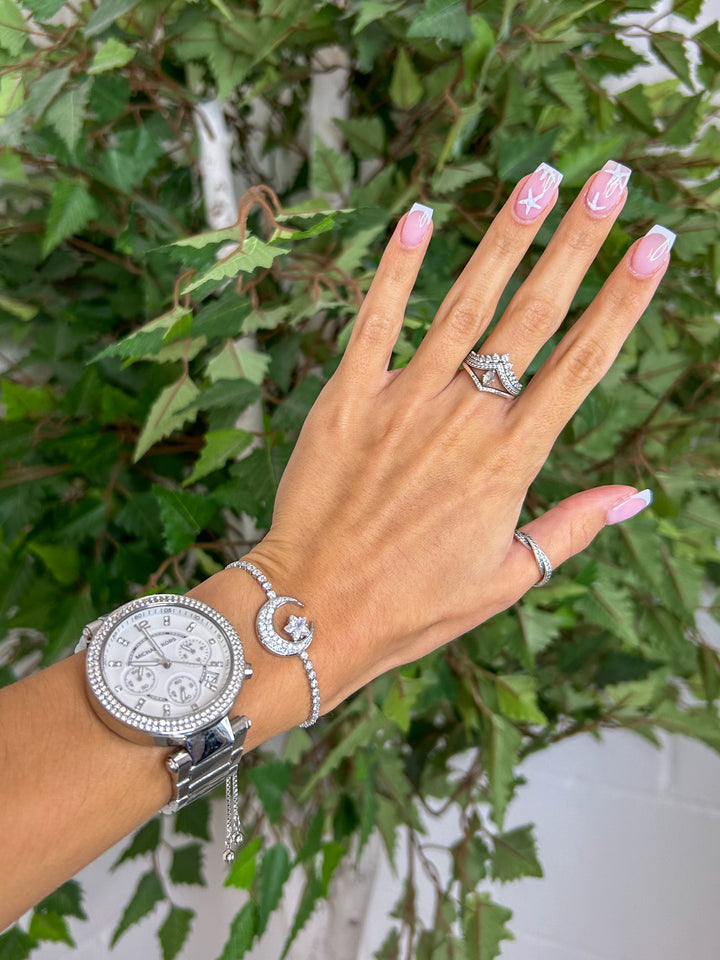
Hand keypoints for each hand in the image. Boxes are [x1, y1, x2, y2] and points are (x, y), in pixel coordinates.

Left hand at [242, 161, 667, 712]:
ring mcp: (403, 403)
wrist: (315, 611)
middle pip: (534, 315)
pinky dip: (397, 268)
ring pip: (465, 304)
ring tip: (540, 177)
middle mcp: (464, 419)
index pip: (583, 363)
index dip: (625, 299)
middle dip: (578, 242)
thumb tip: (638, 495)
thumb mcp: (508, 578)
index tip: (657, 244)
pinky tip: (422, 216)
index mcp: (510, 460)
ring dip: (506, 237)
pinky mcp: (347, 399)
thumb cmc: (414, 605)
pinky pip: (375, 322)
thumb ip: (572, 527)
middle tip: (612, 180)